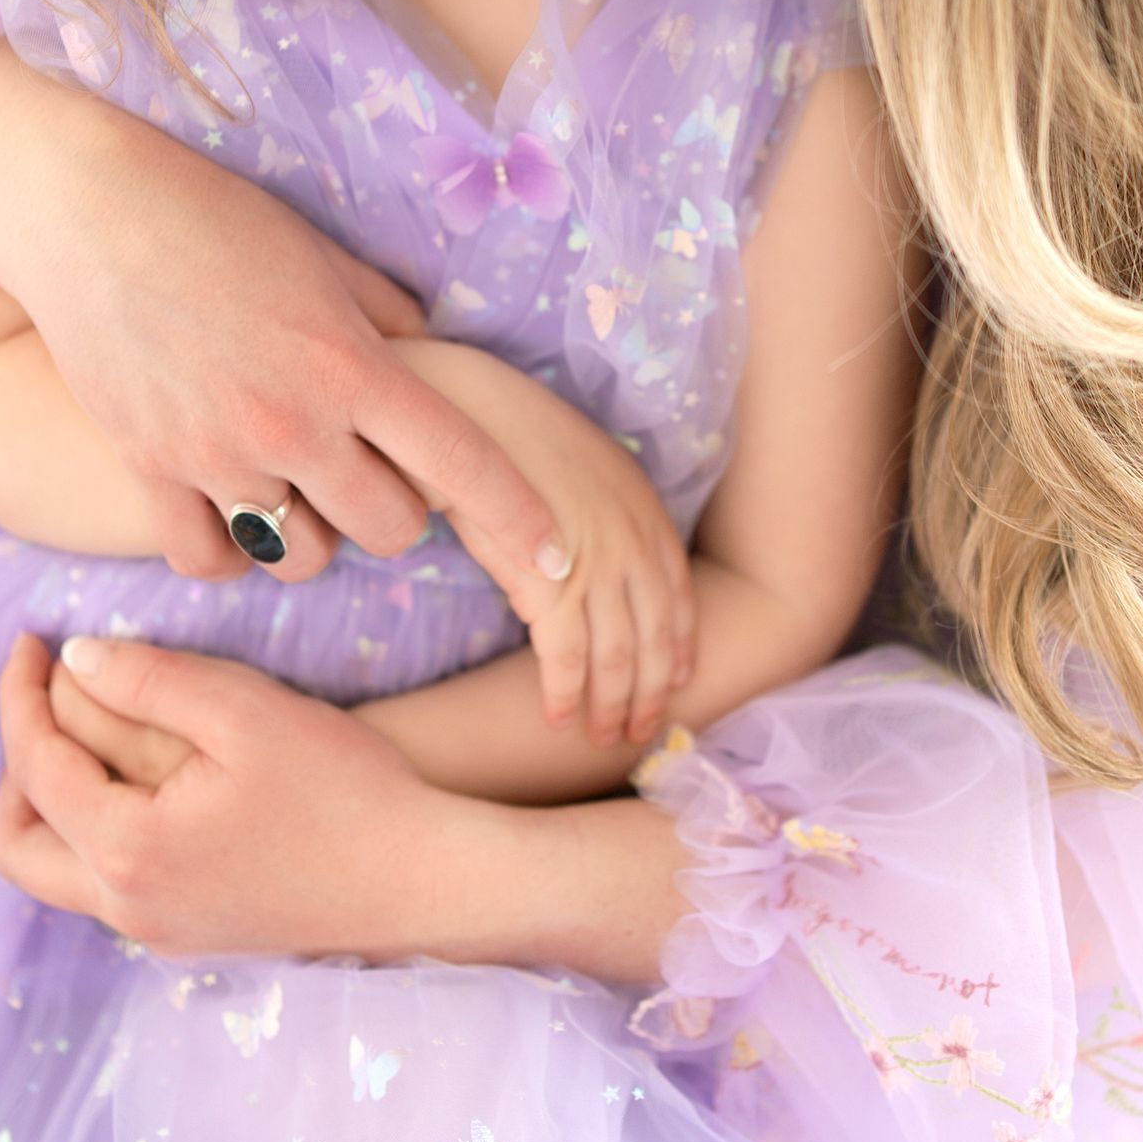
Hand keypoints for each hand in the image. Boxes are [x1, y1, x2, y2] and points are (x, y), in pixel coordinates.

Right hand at [0, 43, 568, 596]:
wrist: (82, 213)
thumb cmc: (213, 218)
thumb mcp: (322, 257)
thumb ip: (386, 320)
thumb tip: (433, 359)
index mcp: (351, 364)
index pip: (461, 463)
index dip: (520, 516)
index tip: (558, 555)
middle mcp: (293, 423)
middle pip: (389, 531)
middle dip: (397, 515)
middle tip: (373, 475)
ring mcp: (217, 455)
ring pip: (301, 560)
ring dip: (313, 538)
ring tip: (298, 493)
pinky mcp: (149, 471)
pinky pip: (210, 564)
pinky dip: (228, 553)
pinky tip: (231, 514)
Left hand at [0, 630, 691, 983]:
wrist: (426, 881)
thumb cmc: (346, 789)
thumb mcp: (245, 710)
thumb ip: (147, 678)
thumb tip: (73, 659)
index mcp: (127, 850)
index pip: (34, 764)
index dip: (19, 692)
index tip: (30, 638)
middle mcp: (128, 907)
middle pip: (19, 845)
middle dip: (15, 763)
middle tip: (39, 697)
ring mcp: (160, 931)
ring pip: (59, 874)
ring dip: (52, 803)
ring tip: (83, 734)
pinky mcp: (194, 936)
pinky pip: (107, 887)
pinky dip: (95, 831)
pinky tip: (141, 782)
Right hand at [402, 342, 694, 742]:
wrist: (462, 405)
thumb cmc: (506, 431)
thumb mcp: (580, 464)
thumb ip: (605, 513)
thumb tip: (598, 556)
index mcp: (644, 507)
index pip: (679, 593)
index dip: (680, 644)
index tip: (677, 678)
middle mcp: (632, 539)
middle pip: (654, 635)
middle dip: (650, 690)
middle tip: (641, 729)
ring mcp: (594, 563)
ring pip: (617, 656)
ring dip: (612, 704)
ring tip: (602, 736)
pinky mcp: (548, 583)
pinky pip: (566, 658)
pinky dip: (566, 693)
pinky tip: (557, 715)